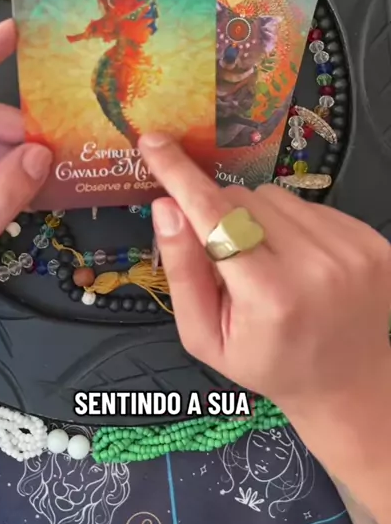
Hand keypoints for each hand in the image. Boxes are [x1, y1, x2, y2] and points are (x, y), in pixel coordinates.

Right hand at [139, 133, 390, 419]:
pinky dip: (294, 224)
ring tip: (269, 262)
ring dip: (259, 219)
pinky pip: (310, 204)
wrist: (347, 381)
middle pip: (243, 200)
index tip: (154, 142)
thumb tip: (164, 206)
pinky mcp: (372, 238)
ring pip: (276, 196)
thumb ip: (182, 271)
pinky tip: (300, 261)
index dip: (179, 176)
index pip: (215, 217)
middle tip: (229, 258)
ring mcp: (351, 249)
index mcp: (269, 296)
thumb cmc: (266, 362)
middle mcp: (316, 265)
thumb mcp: (205, 336)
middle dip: (222, 217)